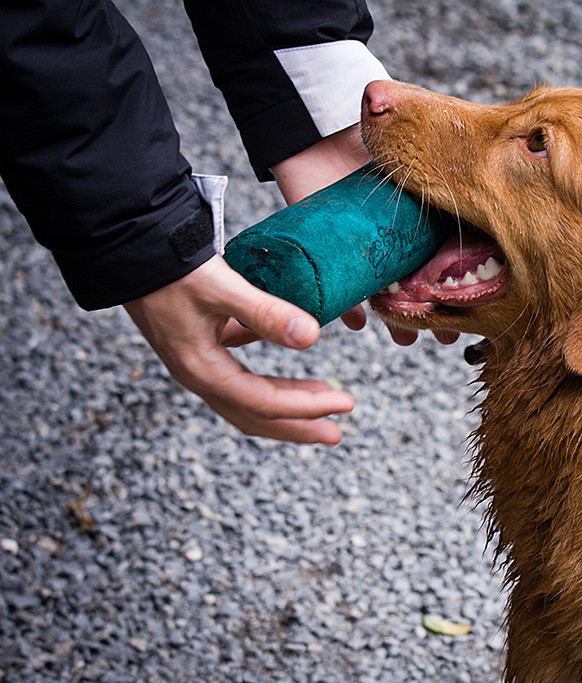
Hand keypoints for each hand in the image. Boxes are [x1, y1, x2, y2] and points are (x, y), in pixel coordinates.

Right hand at [124, 256, 353, 443]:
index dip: (307, 407)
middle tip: (336, 432)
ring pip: (247, 403)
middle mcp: (198, 376)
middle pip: (255, 416)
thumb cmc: (172, 268)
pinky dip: (268, 388)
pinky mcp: (199, 352)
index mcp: (204, 369)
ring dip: (286, 409)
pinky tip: (290, 379)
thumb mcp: (221, 287)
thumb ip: (265, 312)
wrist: (130, 252)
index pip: (266, 402)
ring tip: (322, 407)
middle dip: (299, 425)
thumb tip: (311, 338)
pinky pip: (239, 384)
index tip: (344, 404)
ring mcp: (197, 367)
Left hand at [271, 124, 460, 346]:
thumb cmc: (379, 133)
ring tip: (405, 339)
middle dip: (435, 317)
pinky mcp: (330, 259)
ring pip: (387, 298)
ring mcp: (366, 255)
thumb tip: (495, 168)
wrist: (320, 130)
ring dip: (397, 323)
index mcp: (426, 226)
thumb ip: (448, 161)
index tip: (478, 311)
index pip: (451, 264)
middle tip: (445, 337)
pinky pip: (341, 294)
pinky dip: (349, 310)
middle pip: (422, 289)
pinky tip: (358, 321)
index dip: (464, 289)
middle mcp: (399, 245)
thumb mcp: (420, 152)